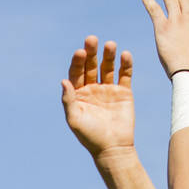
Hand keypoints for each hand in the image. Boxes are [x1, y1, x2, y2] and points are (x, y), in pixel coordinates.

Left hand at [61, 35, 134, 157]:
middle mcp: (92, 88)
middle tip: (92, 39)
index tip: (80, 52)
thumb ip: (68, 100)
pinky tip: (125, 55)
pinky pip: (124, 75)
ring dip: (108, 55)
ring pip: (108, 67)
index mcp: (78, 93)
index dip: (78, 61)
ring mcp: (108, 89)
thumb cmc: (90, 137)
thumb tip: (63, 81)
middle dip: (91, 52)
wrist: (113, 149)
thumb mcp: (74, 120)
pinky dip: (125, 64)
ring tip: (110, 44)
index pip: (76, 72)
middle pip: (91, 65)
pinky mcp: (124, 92)